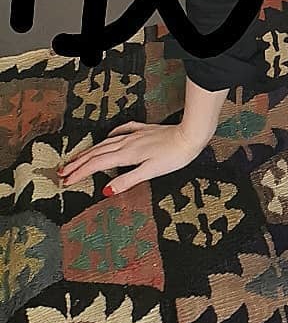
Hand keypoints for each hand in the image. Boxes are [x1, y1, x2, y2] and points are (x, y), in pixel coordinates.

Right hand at [57, 121, 206, 196]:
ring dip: (89, 151)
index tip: (65, 181)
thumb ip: (127, 181)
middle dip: (78, 162)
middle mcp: (127, 143)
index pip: (96, 164)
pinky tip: (108, 137)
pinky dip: (111, 135)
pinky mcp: (145, 131)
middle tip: (62, 171)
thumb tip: (105, 191)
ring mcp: (135, 135)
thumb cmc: (174, 156)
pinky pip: (122, 131)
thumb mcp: (150, 172)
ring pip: (106, 143)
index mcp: (126, 154)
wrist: (190, 135)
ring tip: (77, 157)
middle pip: (97, 153)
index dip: (79, 173)